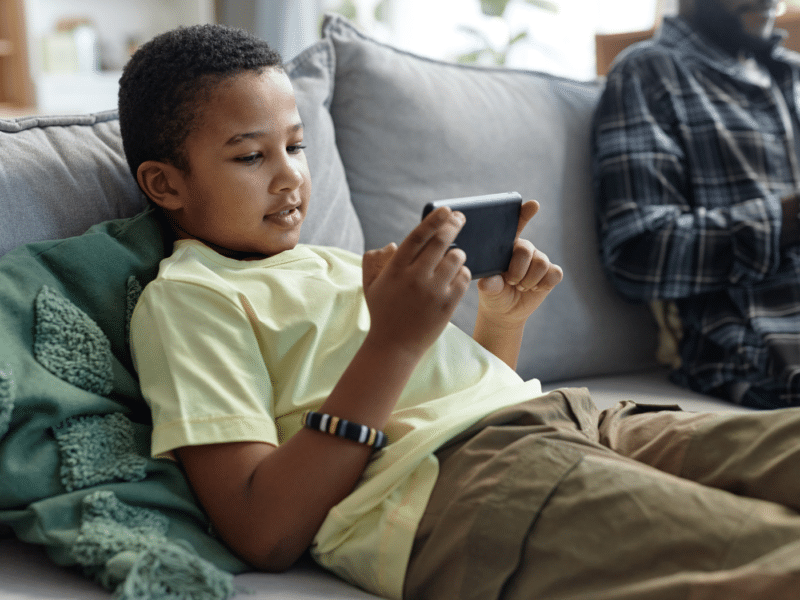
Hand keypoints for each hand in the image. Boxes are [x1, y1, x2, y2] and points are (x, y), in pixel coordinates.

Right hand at [362, 206, 470, 356]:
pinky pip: (464, 278)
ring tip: (453, 257)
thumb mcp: (370, 285)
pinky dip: (463, 273)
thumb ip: (374, 260)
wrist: (394, 346)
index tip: (446, 209)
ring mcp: (433, 291)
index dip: (434, 220)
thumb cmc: (382, 312)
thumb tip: (393, 244)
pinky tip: (456, 275)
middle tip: (460, 218)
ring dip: (458, 253)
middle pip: (441, 242)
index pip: (418, 237)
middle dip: (453, 225)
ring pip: (456, 258)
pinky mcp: (448, 305)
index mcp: (395, 269)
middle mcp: (415, 278)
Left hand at [476, 200, 562, 326]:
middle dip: (517, 271)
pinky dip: (544, 284)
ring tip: (521, 286)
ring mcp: (539, 259)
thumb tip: (487, 283)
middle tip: (511, 282)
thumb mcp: (488, 290)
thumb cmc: (493, 294)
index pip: (516, 225)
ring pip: (541, 263)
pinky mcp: (551, 272)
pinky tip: (535, 288)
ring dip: (529, 280)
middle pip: (527, 250)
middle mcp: (524, 248)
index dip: (525, 214)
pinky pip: (554, 274)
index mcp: (506, 246)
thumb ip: (489, 285)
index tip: (533, 205)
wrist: (505, 311)